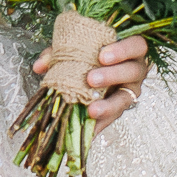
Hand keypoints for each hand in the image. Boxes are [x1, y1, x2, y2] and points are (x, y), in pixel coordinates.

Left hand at [34, 32, 153, 136]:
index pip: (137, 46)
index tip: (102, 56)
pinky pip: (113, 118)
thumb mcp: (77, 49)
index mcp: (129, 50)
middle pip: (133, 71)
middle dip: (112, 75)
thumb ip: (60, 53)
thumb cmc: (92, 53)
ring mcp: (130, 91)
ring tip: (91, 109)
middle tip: (91, 79)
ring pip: (125, 98)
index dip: (122, 50)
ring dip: (108, 104)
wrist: (101, 69)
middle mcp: (135, 70)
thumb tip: (39, 66)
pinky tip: (88, 131)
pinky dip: (99, 124)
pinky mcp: (121, 109)